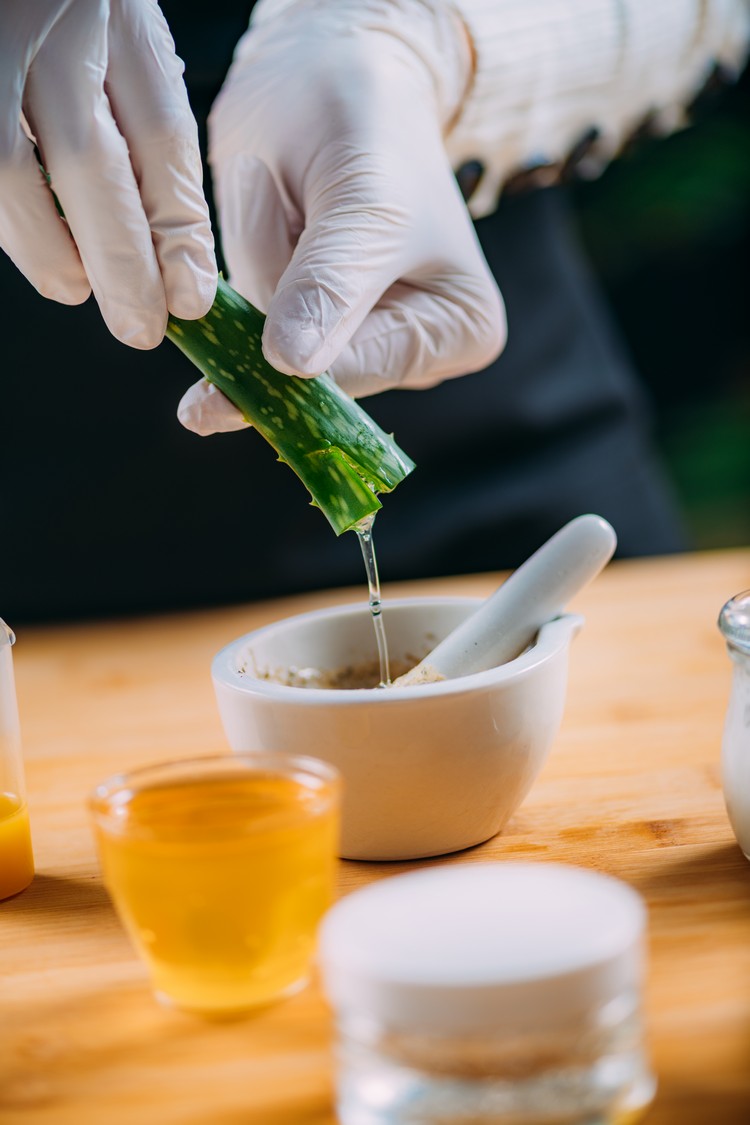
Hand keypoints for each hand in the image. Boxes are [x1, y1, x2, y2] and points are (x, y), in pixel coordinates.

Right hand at [0, 0, 216, 348]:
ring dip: (46, 246)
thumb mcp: (126, 34)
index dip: (177, 229)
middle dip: (119, 259)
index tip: (189, 299)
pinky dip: (7, 215)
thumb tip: (173, 253)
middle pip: (88, 161)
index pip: (161, 133)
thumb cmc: (76, 5)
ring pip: (5, 165)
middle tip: (140, 326)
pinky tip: (32, 234)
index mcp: (118, 9)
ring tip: (75, 286)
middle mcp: (47, 21)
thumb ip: (145, 119)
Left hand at [178, 0, 504, 434]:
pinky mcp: (299, 311)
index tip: (213, 401)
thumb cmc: (372, 121)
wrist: (329, 68)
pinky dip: (241, 249)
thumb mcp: (363, 202)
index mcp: (457, 330)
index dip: (295, 373)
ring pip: (267, 338)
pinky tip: (264, 194)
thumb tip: (293, 366)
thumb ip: (330, 285)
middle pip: (311, 367)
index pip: (364, 372)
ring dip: (254, 252)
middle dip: (274, 283)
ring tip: (274, 180)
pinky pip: (244, 311)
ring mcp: (350, 331)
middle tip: (267, 187)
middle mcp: (407, 346)